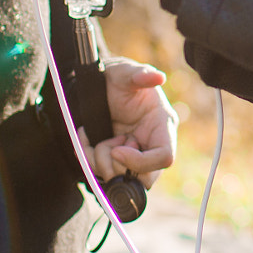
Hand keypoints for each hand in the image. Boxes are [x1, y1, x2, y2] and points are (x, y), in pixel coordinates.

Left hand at [92, 57, 175, 189]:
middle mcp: (152, 144)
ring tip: (97, 139)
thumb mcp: (125, 73)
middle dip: (119, 167)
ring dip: (102, 163)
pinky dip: (90, 162)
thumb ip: (140, 75)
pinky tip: (87, 141)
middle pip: (146, 178)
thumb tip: (157, 77)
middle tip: (107, 145)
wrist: (98, 86)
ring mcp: (136, 155)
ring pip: (124, 180)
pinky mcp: (118, 161)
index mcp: (163, 126)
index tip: (116, 151)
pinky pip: (105, 175)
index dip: (141, 162)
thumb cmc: (117, 78)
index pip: (164, 157)